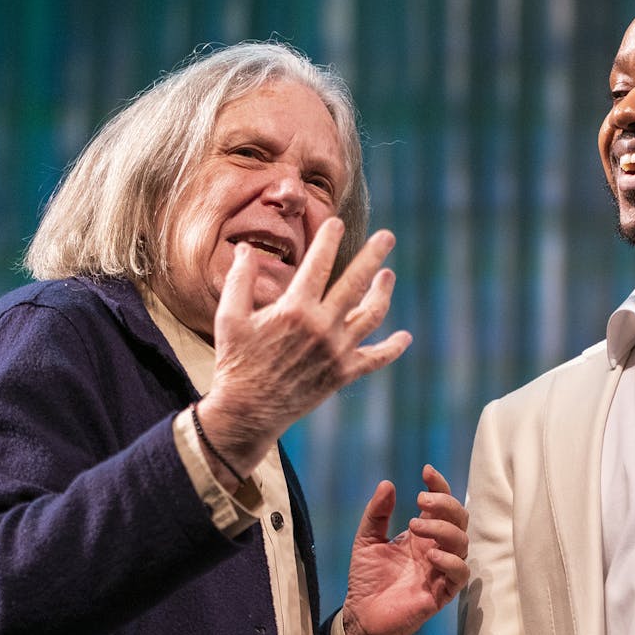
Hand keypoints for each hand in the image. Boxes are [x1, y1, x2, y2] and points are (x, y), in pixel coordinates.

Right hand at [195, 219, 409, 485]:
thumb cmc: (235, 361)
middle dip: (374, 255)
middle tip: (388, 236)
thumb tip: (247, 248)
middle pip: (356, 283)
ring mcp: (336, 351)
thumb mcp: (229, 317)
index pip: (319, 264)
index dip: (330, 240)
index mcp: (295, 309)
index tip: (337, 223)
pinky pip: (375, 358)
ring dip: (383, 292)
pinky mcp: (343, 374)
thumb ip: (240, 279)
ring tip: (388, 276)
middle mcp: (322, 327)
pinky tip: (405, 337)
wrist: (248, 411)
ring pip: (372, 315)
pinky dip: (392, 348)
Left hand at [341, 465, 469, 634]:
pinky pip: (460, 573)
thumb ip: (376, 513)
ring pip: (462, 542)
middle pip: (459, 518)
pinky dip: (450, 560)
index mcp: (422, 534)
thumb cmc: (366, 579)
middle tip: (421, 501)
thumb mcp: (366, 539)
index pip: (442, 504)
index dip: (440, 486)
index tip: (426, 472)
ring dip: (442, 529)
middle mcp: (436, 548)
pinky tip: (430, 555)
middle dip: (445, 504)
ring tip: (415, 527)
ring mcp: (441, 569)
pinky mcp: (443, 592)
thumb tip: (387, 484)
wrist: (362, 615)